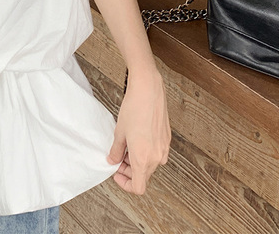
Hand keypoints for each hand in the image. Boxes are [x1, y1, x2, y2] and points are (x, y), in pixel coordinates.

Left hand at [106, 67, 170, 194]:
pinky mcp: (167, 139)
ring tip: (126, 146)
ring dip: (137, 161)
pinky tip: (137, 139)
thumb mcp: (119, 132)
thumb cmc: (134, 109)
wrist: (148, 91)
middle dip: (129, 170)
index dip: (125, 184)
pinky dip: (146, 152)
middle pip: (143, 175)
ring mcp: (164, 148)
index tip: (117, 173)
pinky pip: (156, 153)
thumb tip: (113, 160)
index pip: (138, 187)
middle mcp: (157, 157)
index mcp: (144, 159)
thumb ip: (116, 151)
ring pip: (150, 165)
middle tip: (117, 157)